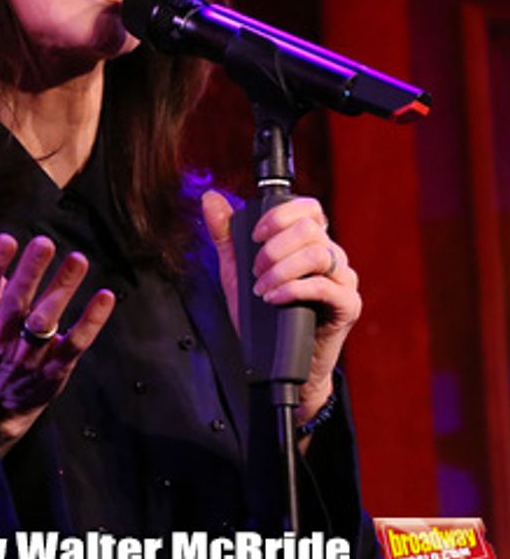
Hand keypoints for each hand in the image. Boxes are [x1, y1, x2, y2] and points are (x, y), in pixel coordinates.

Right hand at [0, 207, 114, 452]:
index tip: (5, 239)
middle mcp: (2, 336)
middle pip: (15, 303)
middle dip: (29, 273)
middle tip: (44, 243)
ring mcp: (30, 355)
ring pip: (45, 322)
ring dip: (62, 290)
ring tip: (78, 260)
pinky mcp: (56, 368)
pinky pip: (75, 343)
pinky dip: (91, 322)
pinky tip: (105, 297)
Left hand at [201, 190, 361, 423]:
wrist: (276, 360)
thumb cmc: (262, 314)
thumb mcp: (237, 269)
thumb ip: (225, 234)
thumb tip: (211, 198)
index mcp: (310, 242)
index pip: (308, 208)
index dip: (279, 215)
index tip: (254, 235)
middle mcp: (332, 256)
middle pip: (310, 229)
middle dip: (273, 248)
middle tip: (255, 271)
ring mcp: (343, 280)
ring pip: (319, 254)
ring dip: (281, 269)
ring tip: (262, 288)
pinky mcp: (348, 305)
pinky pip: (326, 286)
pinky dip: (293, 289)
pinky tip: (274, 298)